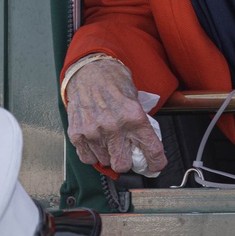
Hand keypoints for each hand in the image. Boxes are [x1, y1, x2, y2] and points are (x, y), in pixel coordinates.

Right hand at [65, 57, 167, 175]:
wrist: (89, 69)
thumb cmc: (113, 81)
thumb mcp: (135, 99)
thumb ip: (140, 123)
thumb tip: (145, 146)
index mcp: (134, 117)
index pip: (152, 150)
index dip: (156, 163)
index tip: (155, 166)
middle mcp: (114, 126)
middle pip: (123, 165)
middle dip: (126, 162)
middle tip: (125, 154)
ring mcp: (94, 131)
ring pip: (105, 162)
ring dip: (108, 155)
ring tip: (108, 141)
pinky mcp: (78, 133)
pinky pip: (88, 158)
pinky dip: (93, 154)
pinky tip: (96, 143)